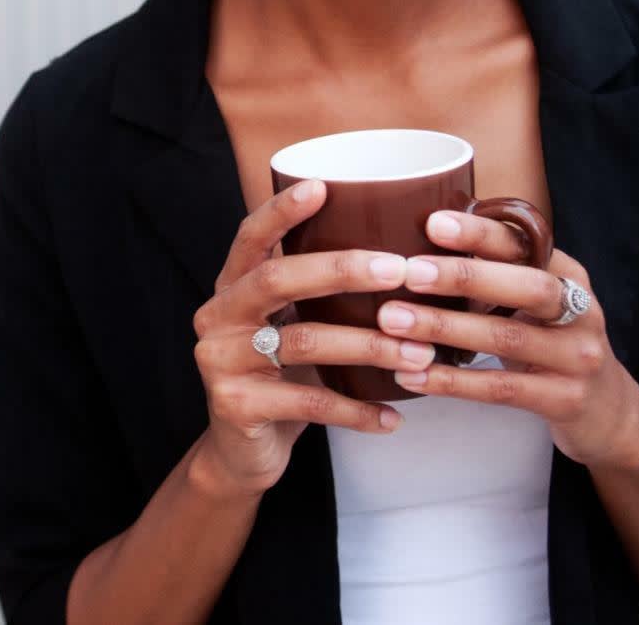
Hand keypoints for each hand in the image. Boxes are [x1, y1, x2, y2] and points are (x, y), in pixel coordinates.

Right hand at [189, 180, 442, 497]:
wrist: (241, 453)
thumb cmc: (283, 377)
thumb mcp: (292, 328)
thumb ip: (321, 295)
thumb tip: (407, 258)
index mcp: (232, 286)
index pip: (250, 236)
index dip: (282, 210)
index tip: (323, 186)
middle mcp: (218, 315)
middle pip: (279, 279)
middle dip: (343, 269)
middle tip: (400, 269)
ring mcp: (220, 360)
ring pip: (305, 342)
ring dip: (370, 346)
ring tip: (420, 353)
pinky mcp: (235, 406)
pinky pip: (308, 401)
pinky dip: (357, 409)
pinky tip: (394, 416)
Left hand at [375, 207, 638, 470]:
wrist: (607, 412)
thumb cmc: (551, 343)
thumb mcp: (534, 303)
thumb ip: (493, 272)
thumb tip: (420, 235)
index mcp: (569, 274)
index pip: (526, 245)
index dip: (481, 233)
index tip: (434, 223)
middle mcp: (581, 310)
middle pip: (526, 286)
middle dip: (464, 276)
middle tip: (408, 272)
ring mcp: (578, 357)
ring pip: (508, 338)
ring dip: (445, 328)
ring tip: (392, 321)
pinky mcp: (565, 400)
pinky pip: (502, 388)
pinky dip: (453, 382)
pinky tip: (412, 375)